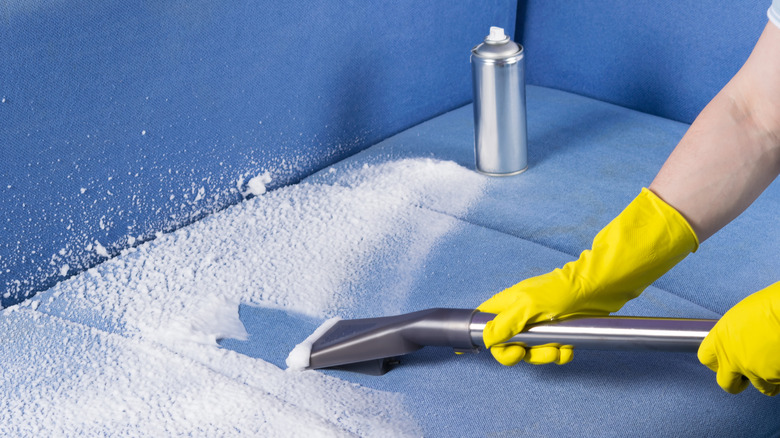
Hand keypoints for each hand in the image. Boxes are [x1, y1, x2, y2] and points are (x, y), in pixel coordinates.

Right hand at [478, 188, 698, 365]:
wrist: (599, 287)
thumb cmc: (563, 289)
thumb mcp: (528, 306)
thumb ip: (505, 324)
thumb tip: (487, 339)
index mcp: (508, 304)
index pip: (487, 326)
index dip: (494, 342)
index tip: (511, 349)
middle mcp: (521, 315)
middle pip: (510, 344)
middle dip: (524, 353)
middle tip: (536, 352)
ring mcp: (540, 323)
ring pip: (533, 351)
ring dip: (545, 355)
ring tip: (559, 349)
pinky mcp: (559, 331)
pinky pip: (553, 351)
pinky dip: (560, 354)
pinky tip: (569, 348)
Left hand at [698, 283, 779, 395]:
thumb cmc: (771, 304)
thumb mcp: (742, 315)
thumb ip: (735, 333)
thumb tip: (740, 339)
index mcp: (721, 339)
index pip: (706, 358)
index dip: (717, 361)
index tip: (725, 360)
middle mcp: (734, 359)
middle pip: (726, 383)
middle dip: (736, 382)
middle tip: (746, 376)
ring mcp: (754, 372)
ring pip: (759, 386)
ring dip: (766, 380)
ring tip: (774, 365)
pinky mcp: (774, 379)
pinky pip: (777, 385)